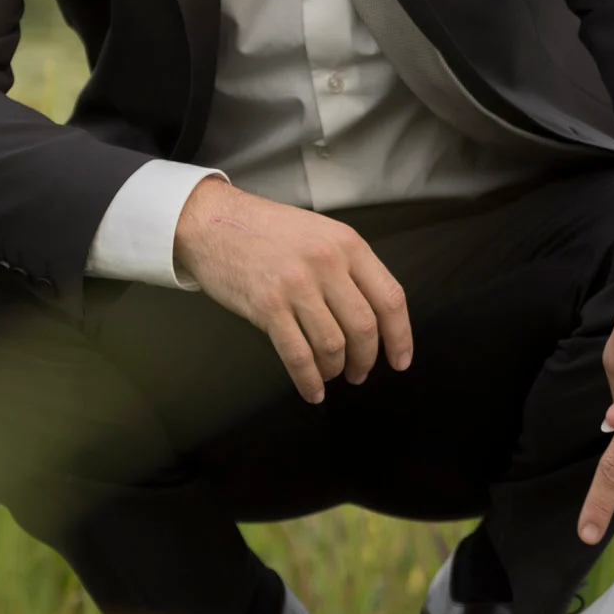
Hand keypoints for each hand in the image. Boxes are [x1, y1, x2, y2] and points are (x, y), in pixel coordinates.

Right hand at [173, 179, 413, 404]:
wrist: (213, 223)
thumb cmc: (266, 231)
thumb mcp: (320, 234)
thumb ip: (348, 267)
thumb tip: (373, 315)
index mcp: (348, 244)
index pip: (390, 298)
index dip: (400, 336)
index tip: (400, 359)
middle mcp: (327, 263)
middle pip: (364, 327)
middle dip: (366, 359)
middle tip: (360, 372)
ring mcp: (297, 285)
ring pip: (333, 345)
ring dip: (336, 369)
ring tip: (332, 374)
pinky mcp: (267, 306)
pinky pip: (298, 355)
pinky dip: (309, 380)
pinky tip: (312, 390)